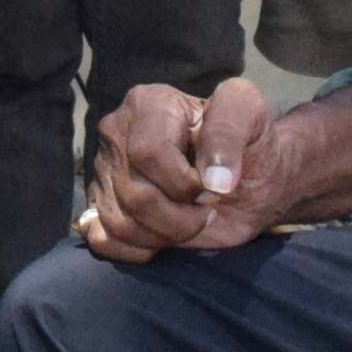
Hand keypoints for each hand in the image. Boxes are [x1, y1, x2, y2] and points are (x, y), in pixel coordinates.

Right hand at [77, 77, 309, 261]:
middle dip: (181, 215)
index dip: (186, 182)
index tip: (216, 185)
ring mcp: (104, 173)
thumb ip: (229, 131)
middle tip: (206, 206)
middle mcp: (116, 134)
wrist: (250, 182)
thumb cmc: (248, 143)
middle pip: (135, 194)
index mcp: (146, 104)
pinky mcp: (102, 207)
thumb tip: (213, 180)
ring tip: (190, 219)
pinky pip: (106, 241)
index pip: (148, 152)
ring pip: (122, 223)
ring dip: (167, 234)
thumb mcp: (250, 113)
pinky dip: (140, 248)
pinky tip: (165, 235)